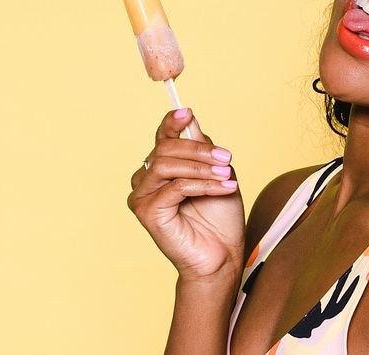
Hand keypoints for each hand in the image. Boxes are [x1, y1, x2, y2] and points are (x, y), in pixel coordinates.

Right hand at [128, 108, 245, 280]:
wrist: (221, 255)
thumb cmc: (218, 217)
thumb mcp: (216, 172)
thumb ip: (200, 147)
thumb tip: (189, 119)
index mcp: (159, 169)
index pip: (161, 138)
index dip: (172, 122)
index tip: (187, 112)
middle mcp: (145, 180)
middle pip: (164, 148)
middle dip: (199, 150)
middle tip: (226, 158)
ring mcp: (141, 197)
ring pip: (166, 165)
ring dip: (201, 167)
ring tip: (227, 176)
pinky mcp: (147, 213)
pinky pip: (175, 187)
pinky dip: (202, 184)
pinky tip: (223, 188)